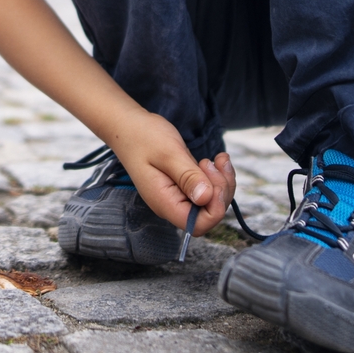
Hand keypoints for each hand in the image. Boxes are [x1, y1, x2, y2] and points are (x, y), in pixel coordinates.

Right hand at [110, 111, 235, 236]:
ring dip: (223, 181)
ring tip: (217, 159)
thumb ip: (187, 177)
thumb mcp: (169, 153)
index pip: (197, 225)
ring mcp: (180, 196)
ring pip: (214, 201)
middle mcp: (173, 204)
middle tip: (213, 164)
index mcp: (165, 203)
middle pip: (209, 214)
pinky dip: (219, 176)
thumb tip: (205, 198)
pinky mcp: (186, 187)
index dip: (214, 209)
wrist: (130, 127)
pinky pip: (210, 189)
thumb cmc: (144, 137)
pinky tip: (217, 160)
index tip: (214, 184)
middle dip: (221, 191)